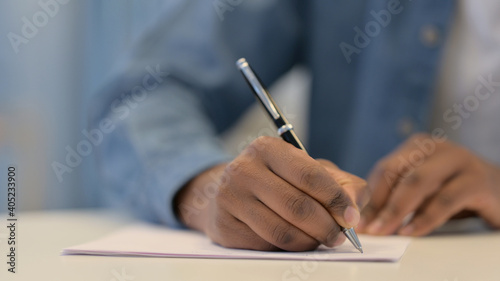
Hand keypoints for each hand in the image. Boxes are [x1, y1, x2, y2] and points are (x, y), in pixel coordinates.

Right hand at [175, 136, 367, 250]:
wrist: (228, 191)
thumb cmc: (276, 179)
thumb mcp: (310, 170)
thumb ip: (342, 183)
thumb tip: (352, 207)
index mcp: (267, 148)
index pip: (309, 175)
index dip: (336, 199)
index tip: (351, 217)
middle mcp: (244, 169)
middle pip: (297, 206)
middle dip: (326, 227)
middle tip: (339, 236)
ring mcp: (231, 198)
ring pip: (282, 231)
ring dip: (310, 241)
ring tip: (319, 239)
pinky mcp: (224, 226)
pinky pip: (266, 246)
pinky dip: (288, 248)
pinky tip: (294, 240)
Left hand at [358, 133, 499, 235]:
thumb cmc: (455, 191)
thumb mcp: (424, 189)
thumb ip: (398, 195)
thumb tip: (366, 216)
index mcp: (418, 145)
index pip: (385, 169)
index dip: (369, 196)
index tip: (356, 219)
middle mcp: (437, 147)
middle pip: (396, 172)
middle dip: (378, 203)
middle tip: (368, 228)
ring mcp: (459, 160)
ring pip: (417, 183)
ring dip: (396, 211)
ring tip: (384, 231)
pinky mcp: (477, 181)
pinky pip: (444, 200)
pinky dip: (424, 218)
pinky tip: (411, 231)